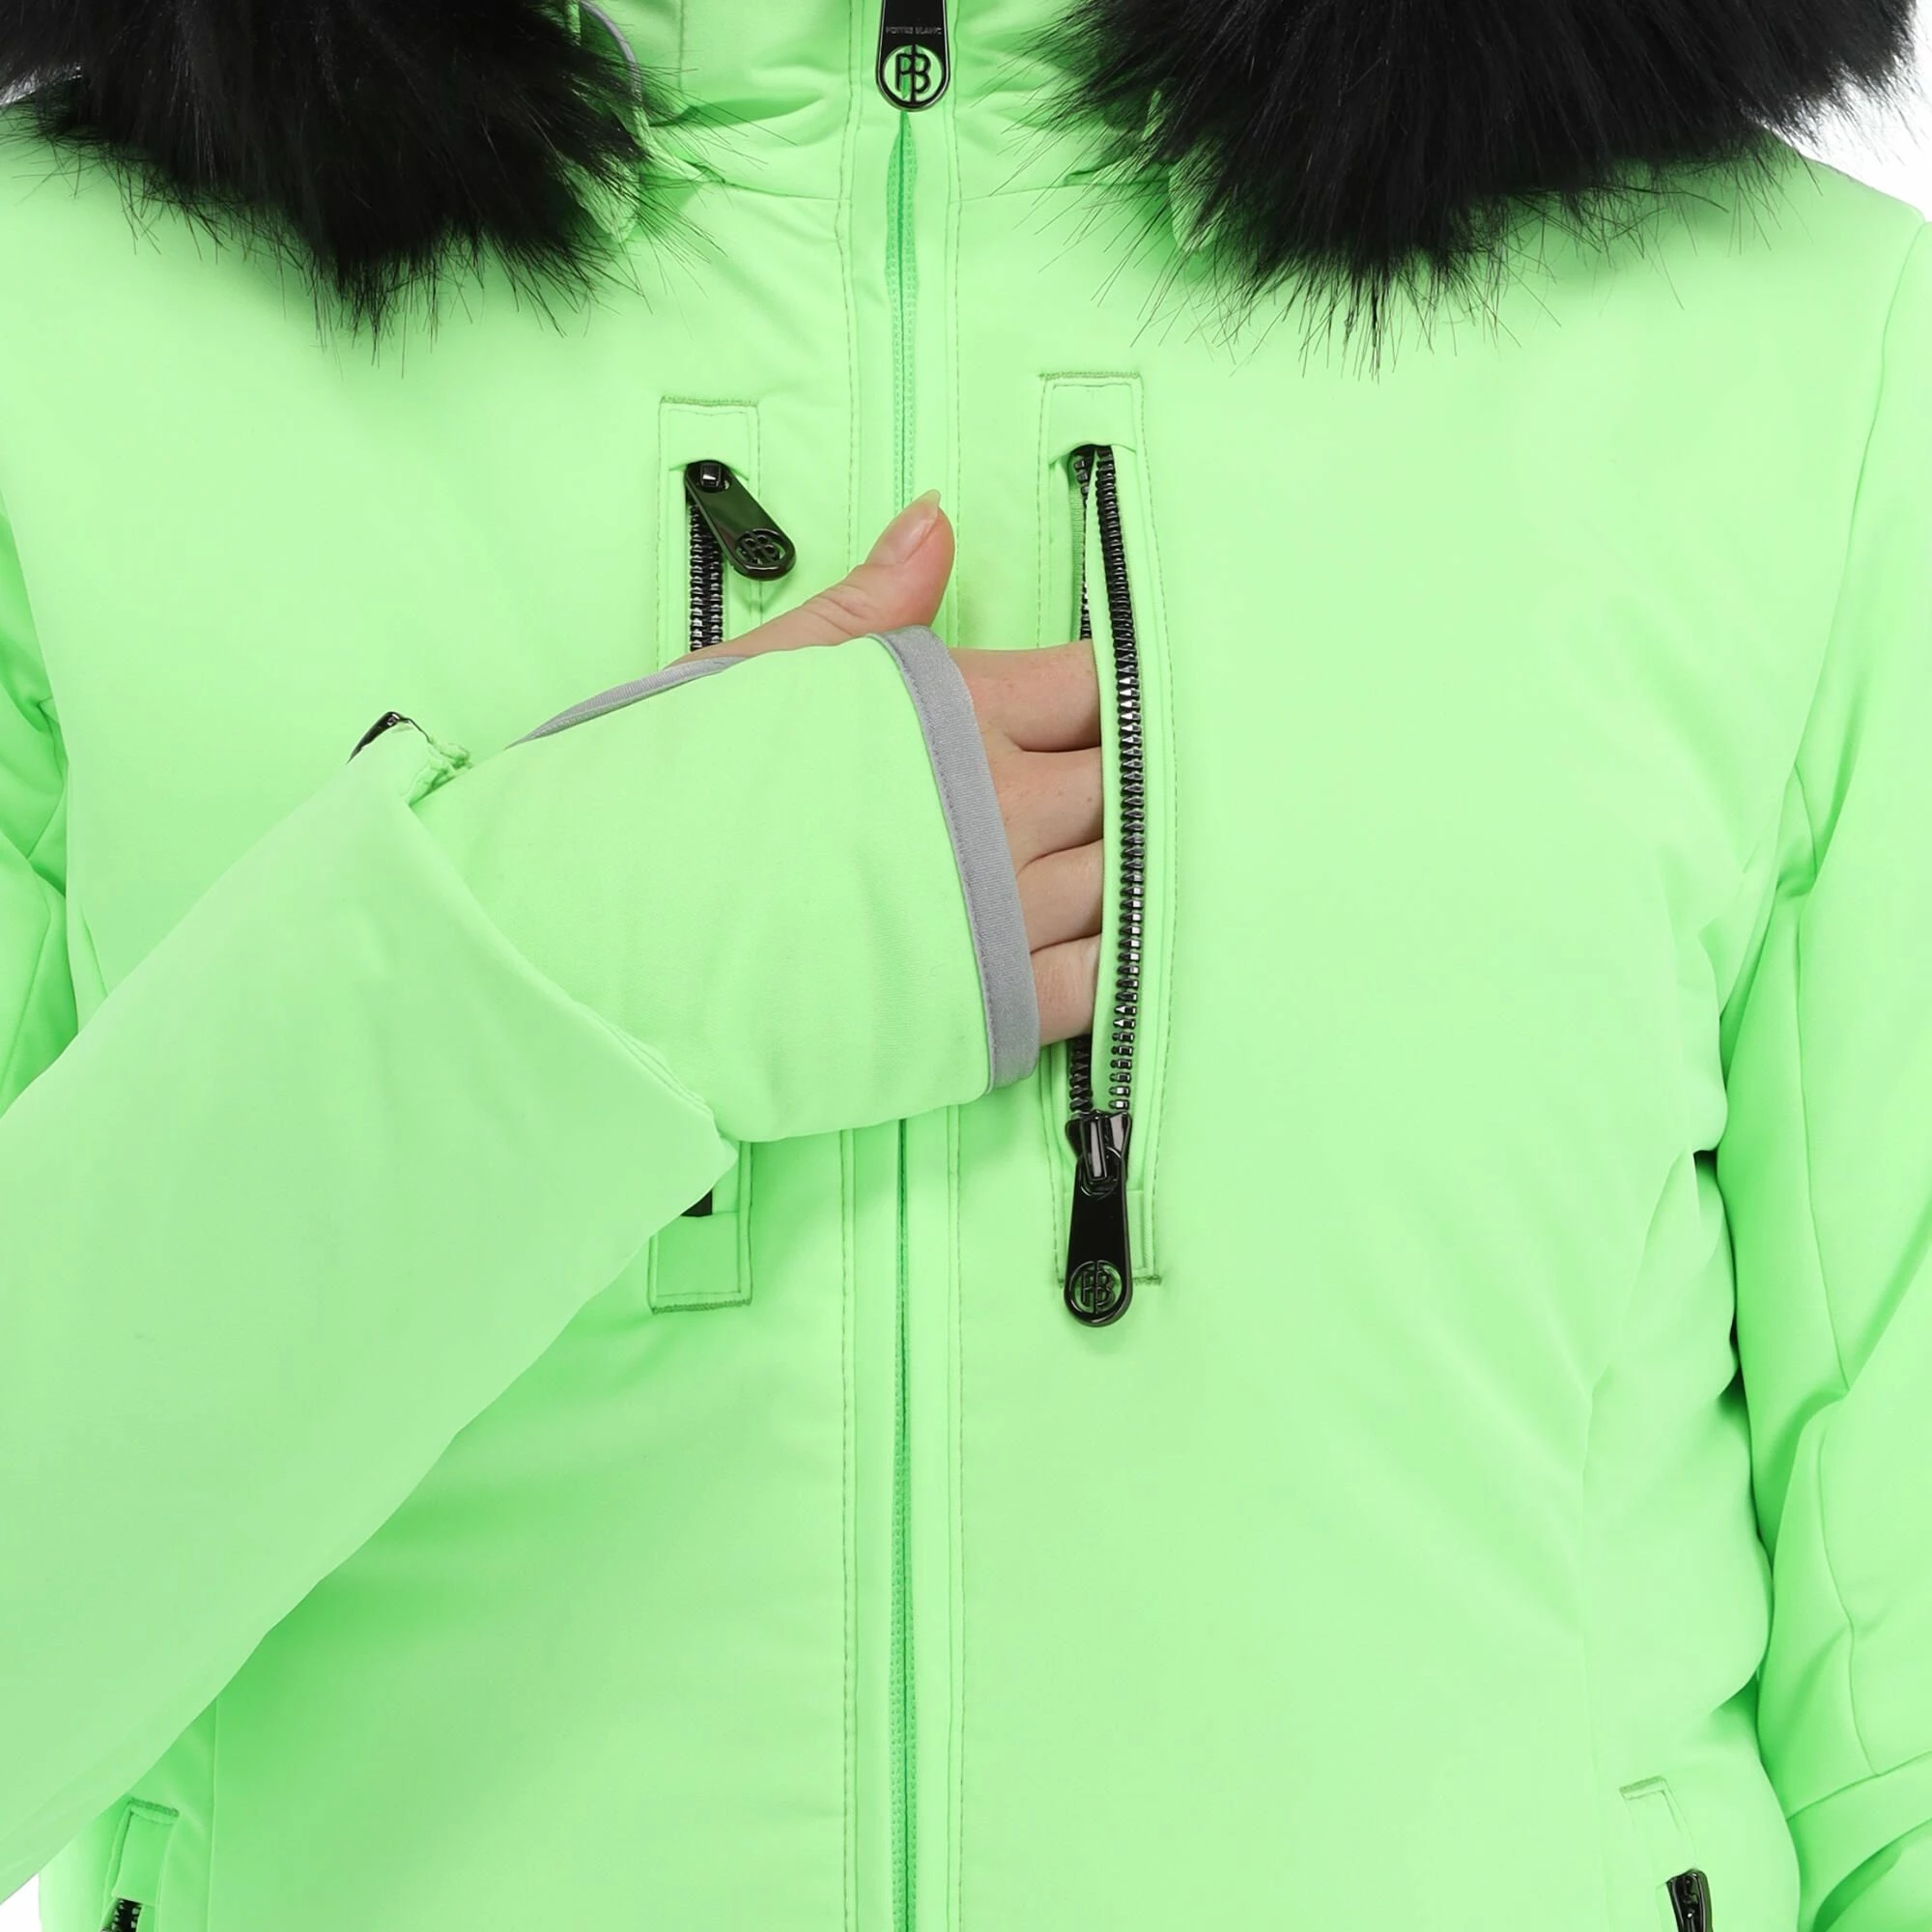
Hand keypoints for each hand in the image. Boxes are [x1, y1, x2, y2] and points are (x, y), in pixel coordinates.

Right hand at [692, 494, 1101, 1046]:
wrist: (598, 932)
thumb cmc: (665, 794)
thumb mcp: (761, 669)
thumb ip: (870, 601)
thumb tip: (940, 518)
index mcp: (952, 710)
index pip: (1095, 683)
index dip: (1110, 692)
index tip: (1099, 707)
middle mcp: (995, 809)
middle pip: (1125, 782)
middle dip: (1124, 781)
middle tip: (1107, 790)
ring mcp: (997, 914)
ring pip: (1124, 879)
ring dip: (1124, 868)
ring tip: (1101, 865)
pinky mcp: (984, 1007)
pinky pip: (1096, 982)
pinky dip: (1111, 961)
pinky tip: (1092, 944)